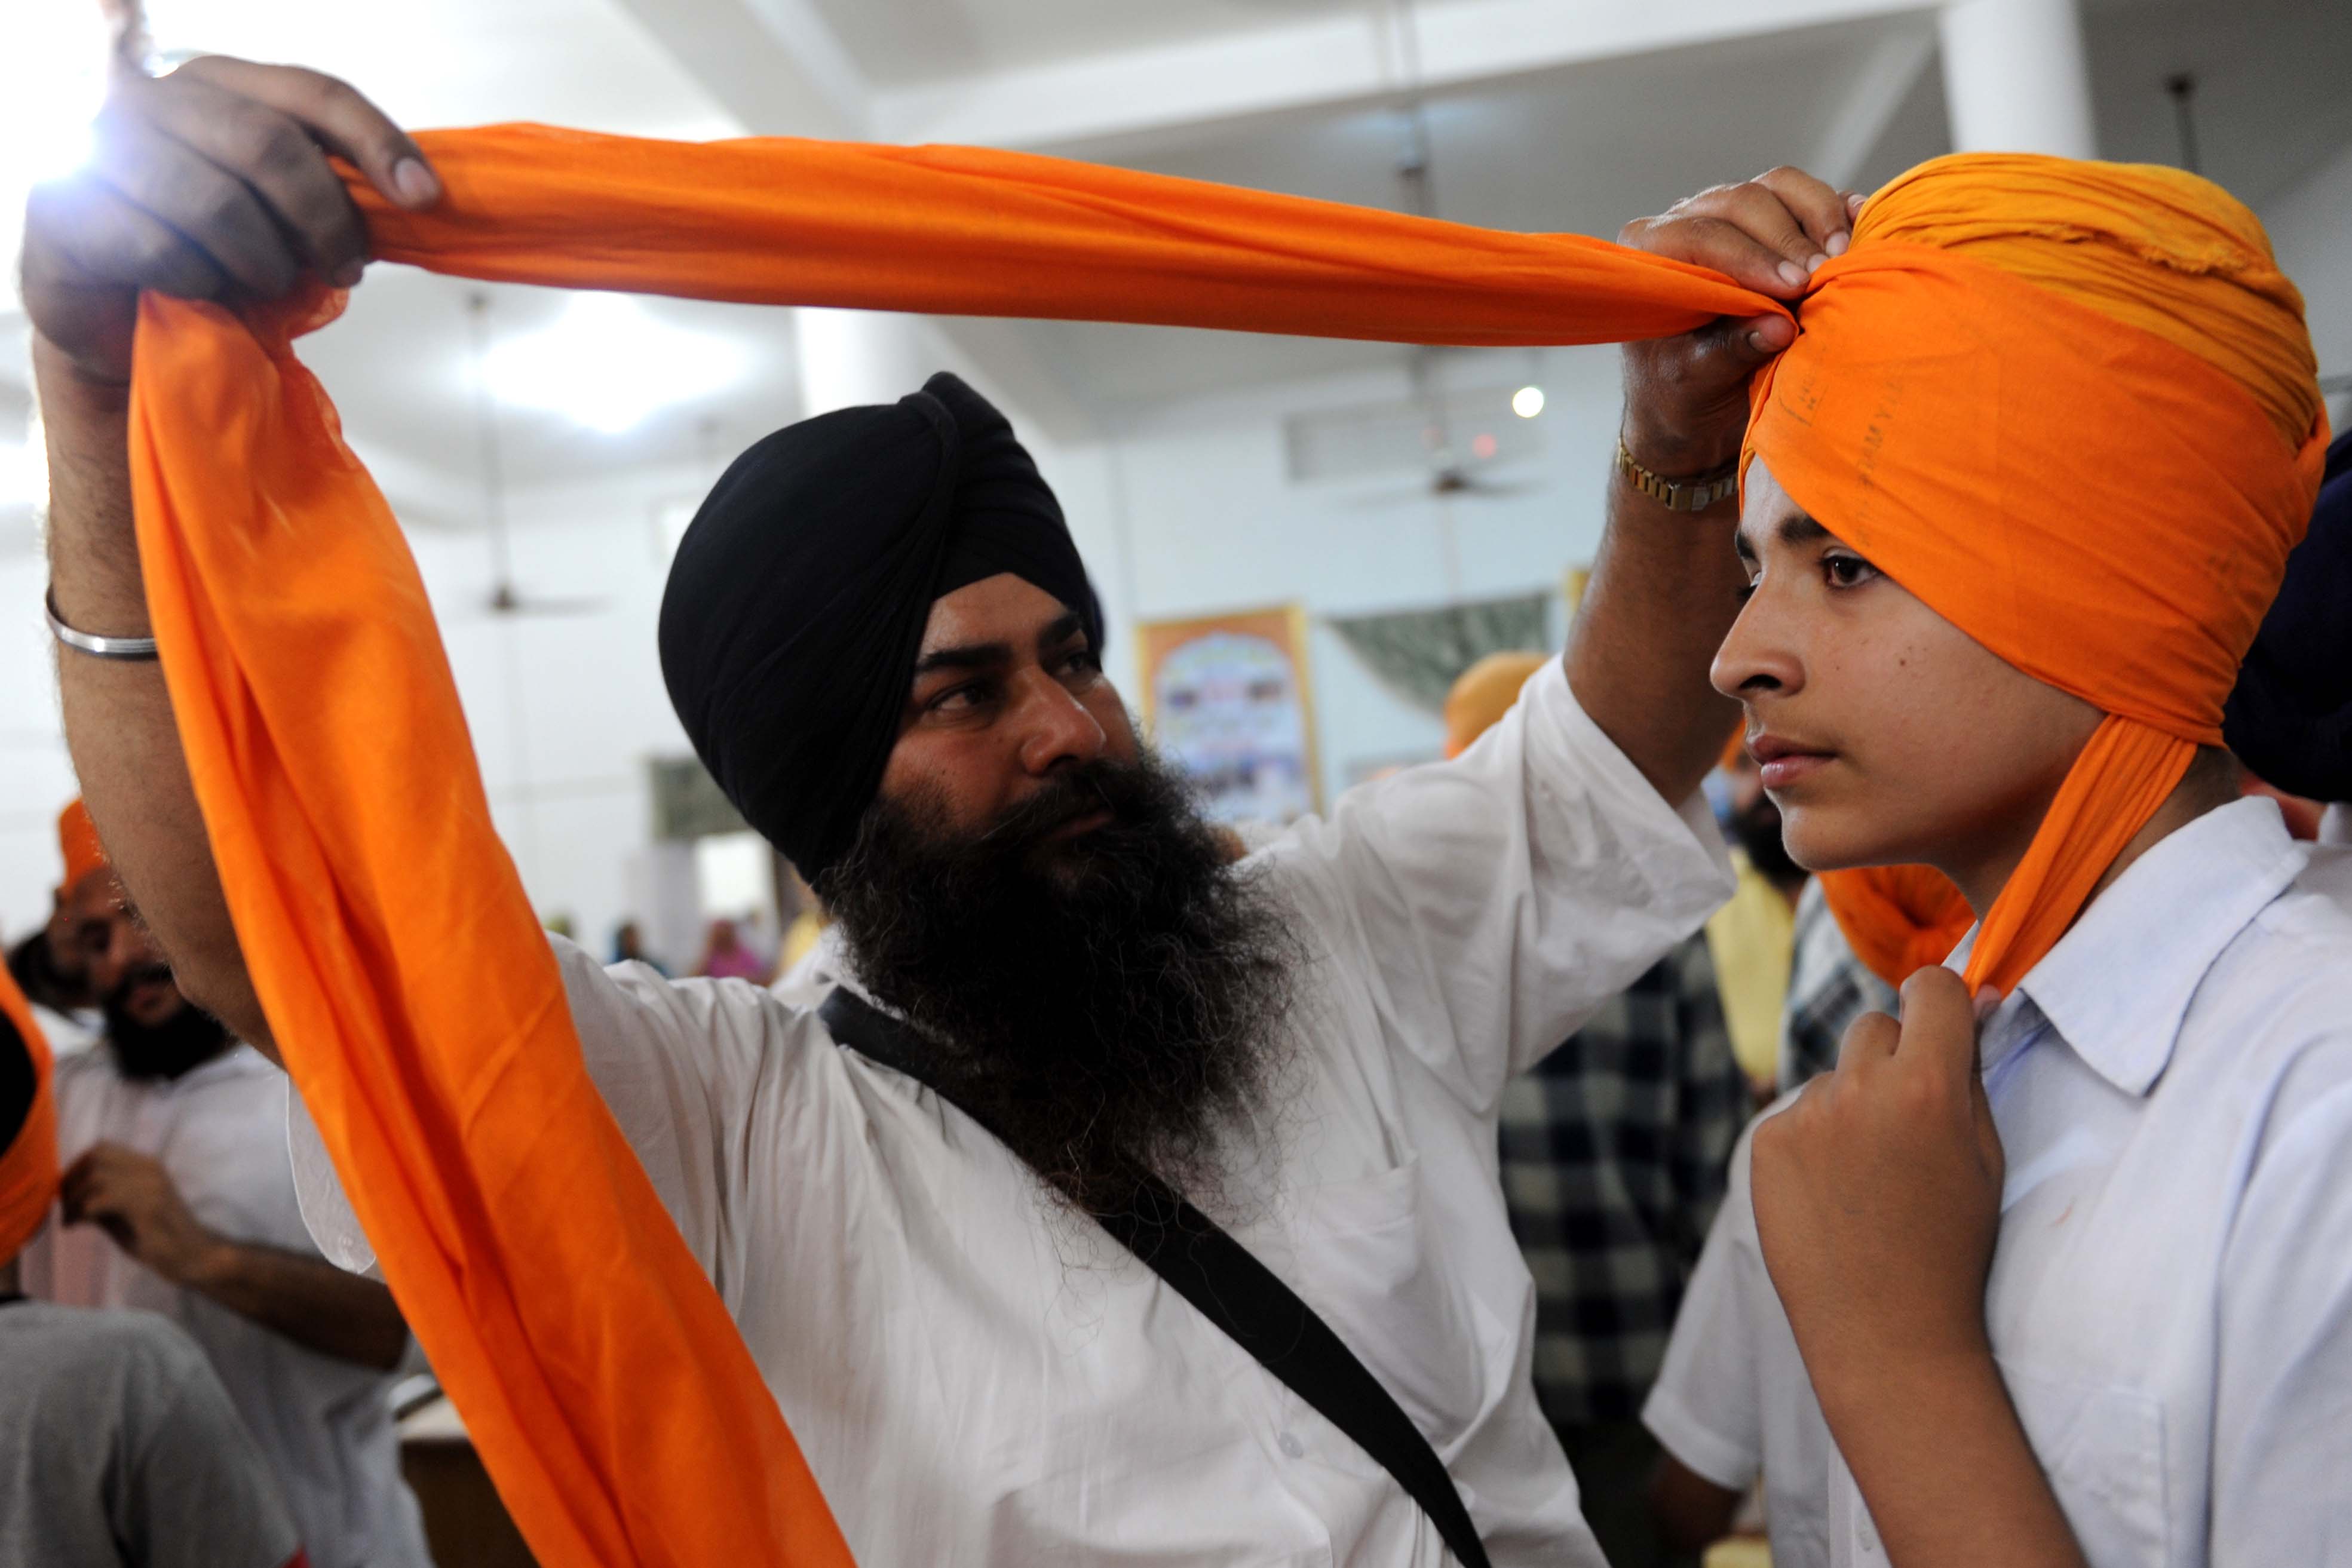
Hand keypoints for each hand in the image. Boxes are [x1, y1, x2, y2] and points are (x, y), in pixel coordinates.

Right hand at [21, 56, 439, 385]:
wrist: (121, 323)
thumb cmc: (213, 259)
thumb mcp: (280, 216)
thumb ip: (332, 190)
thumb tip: (420, 192)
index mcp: (215, 83)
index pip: (311, 92)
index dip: (376, 140)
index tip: (424, 196)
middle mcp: (152, 98)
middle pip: (269, 145)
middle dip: (325, 221)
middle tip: (344, 269)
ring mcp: (98, 146)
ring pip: (218, 203)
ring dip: (264, 264)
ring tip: (265, 285)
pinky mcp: (64, 208)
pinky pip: (163, 250)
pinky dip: (201, 285)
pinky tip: (201, 293)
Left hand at [60, 1141, 221, 1285]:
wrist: (192, 1255)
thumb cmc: (158, 1237)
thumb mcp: (125, 1212)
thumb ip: (102, 1198)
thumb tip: (66, 1194)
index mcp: (147, 1166)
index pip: (102, 1148)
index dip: (76, 1167)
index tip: (66, 1193)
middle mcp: (150, 1168)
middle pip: (96, 1156)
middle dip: (71, 1180)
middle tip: (65, 1207)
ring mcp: (151, 1185)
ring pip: (96, 1176)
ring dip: (74, 1199)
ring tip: (70, 1220)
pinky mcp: (148, 1206)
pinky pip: (101, 1199)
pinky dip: (81, 1212)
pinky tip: (77, 1226)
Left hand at [1614, 167, 1862, 472]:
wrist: (1693, 403)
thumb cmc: (1679, 391)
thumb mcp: (1695, 382)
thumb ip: (1730, 351)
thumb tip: (1779, 327)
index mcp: (1649, 253)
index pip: (1698, 236)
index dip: (1749, 258)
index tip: (1792, 287)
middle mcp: (1685, 221)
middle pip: (1742, 202)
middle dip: (1788, 239)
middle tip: (1822, 276)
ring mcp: (1730, 214)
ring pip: (1778, 187)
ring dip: (1818, 215)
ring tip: (1842, 256)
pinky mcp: (1772, 220)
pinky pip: (1807, 198)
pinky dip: (1838, 209)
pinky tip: (1860, 226)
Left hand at [1750, 968, 2005, 1399]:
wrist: (1885, 1331)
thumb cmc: (1951, 1246)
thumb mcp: (1985, 1156)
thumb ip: (1970, 1074)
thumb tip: (1970, 1001)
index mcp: (1927, 1087)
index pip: (1932, 988)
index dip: (1943, 1001)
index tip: (1945, 1020)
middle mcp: (1859, 1089)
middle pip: (1876, 1025)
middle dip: (1895, 1057)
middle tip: (1908, 1119)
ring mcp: (1805, 1114)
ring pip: (1835, 1075)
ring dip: (1852, 1103)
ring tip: (1868, 1175)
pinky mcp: (1764, 1141)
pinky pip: (1798, 1114)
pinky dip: (1815, 1139)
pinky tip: (1832, 1192)